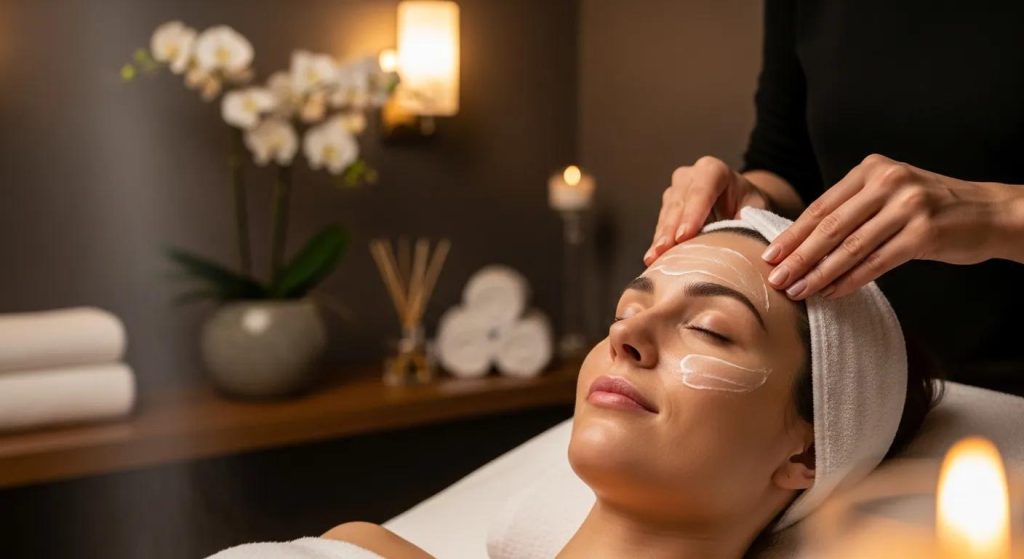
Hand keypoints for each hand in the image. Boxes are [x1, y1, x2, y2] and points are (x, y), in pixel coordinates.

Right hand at [644, 156, 769, 265]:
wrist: (739, 202)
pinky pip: (661, 226)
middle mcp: (690, 176)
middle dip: (671, 229)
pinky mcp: (666, 207)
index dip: (692, 214)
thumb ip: (746, 223)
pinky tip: (653, 259)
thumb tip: (735, 248)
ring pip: (666, 215)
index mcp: (714, 170)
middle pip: (678, 203)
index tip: (685, 236)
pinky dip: (659, 243)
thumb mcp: (755, 210)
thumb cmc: (749, 206)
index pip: (701, 190)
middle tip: (664, 250)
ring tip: (654, 258)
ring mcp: (675, 190)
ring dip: (661, 238)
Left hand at [761, 153, 1019, 299]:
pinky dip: (850, 280)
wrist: (990, 212)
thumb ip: (852, 209)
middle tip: (774, 278)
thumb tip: (800, 243)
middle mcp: (888, 182)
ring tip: (798, 291)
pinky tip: (832, 293)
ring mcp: (907, 207)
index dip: (792, 234)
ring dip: (819, 274)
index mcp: (872, 169)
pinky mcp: (923, 233)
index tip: (769, 255)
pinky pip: (876, 263)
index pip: (821, 206)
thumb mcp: (889, 194)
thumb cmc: (931, 208)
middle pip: (830, 227)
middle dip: (798, 256)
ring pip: (850, 247)